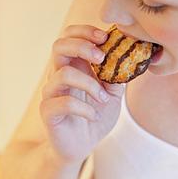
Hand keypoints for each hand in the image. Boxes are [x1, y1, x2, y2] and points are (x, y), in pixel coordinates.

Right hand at [39, 24, 124, 164]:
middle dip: (82, 46)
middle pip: (59, 46)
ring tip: (103, 98)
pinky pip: (64, 102)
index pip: (70, 36)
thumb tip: (129, 58)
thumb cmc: (95, 118)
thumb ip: (117, 76)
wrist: (82, 147)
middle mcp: (58, 75)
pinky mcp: (48, 111)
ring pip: (64, 74)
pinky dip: (84, 108)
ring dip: (90, 84)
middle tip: (101, 57)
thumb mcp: (113, 95)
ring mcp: (51, 92)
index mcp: (73, 66)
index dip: (85, 32)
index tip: (105, 38)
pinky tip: (94, 115)